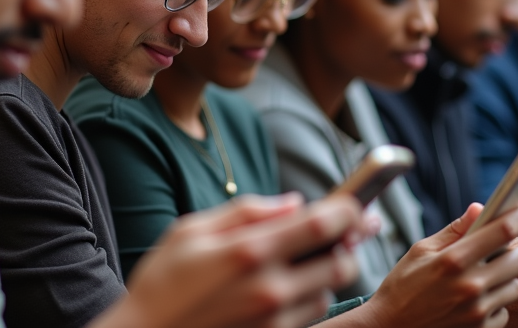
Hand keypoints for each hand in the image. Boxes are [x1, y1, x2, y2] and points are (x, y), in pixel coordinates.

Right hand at [92, 193, 363, 327]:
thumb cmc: (161, 284)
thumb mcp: (190, 231)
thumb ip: (246, 211)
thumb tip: (292, 203)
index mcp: (250, 251)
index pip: (323, 224)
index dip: (349, 209)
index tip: (357, 202)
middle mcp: (270, 289)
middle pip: (341, 263)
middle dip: (347, 245)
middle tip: (340, 233)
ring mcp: (275, 321)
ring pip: (329, 292)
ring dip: (327, 274)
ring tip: (304, 261)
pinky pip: (311, 317)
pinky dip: (310, 299)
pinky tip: (289, 288)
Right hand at [340, 203, 517, 327]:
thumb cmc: (403, 288)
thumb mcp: (421, 251)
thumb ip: (455, 230)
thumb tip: (479, 209)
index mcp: (453, 260)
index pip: (501, 232)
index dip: (517, 219)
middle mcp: (469, 285)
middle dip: (515, 251)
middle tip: (503, 251)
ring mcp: (477, 311)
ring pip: (516, 286)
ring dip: (507, 279)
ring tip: (486, 278)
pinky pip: (505, 311)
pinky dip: (496, 304)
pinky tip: (477, 300)